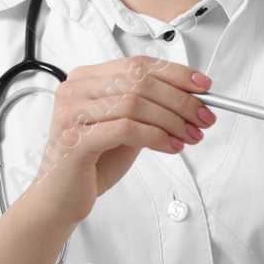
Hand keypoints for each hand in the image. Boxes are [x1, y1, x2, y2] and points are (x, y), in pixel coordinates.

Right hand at [25, 55, 216, 226]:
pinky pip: (126, 129)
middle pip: (139, 81)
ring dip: (172, 120)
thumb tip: (190, 99)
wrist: (60, 199)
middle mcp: (75, 90)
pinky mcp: (75, 140)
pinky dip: (156, 136)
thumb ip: (148, 109)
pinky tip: (171, 146)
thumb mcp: (125, 128)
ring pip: (135, 103)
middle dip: (180, 99)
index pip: (137, 64)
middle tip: (204, 117)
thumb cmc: (92, 163)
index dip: (175, 73)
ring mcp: (71, 113)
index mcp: (85, 79)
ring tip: (190, 136)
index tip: (203, 87)